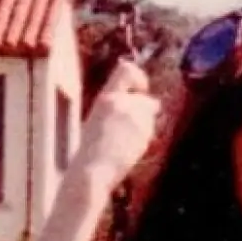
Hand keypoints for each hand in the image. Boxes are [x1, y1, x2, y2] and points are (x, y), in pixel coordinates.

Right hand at [72, 59, 159, 191]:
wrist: (92, 170)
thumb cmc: (90, 150)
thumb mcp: (97, 118)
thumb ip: (116, 107)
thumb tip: (142, 101)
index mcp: (105, 97)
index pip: (127, 70)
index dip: (139, 77)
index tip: (141, 89)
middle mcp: (122, 103)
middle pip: (147, 99)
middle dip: (146, 111)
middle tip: (134, 126)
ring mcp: (134, 117)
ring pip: (151, 116)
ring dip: (144, 126)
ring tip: (124, 141)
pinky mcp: (143, 132)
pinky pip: (151, 131)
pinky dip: (144, 139)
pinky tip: (129, 149)